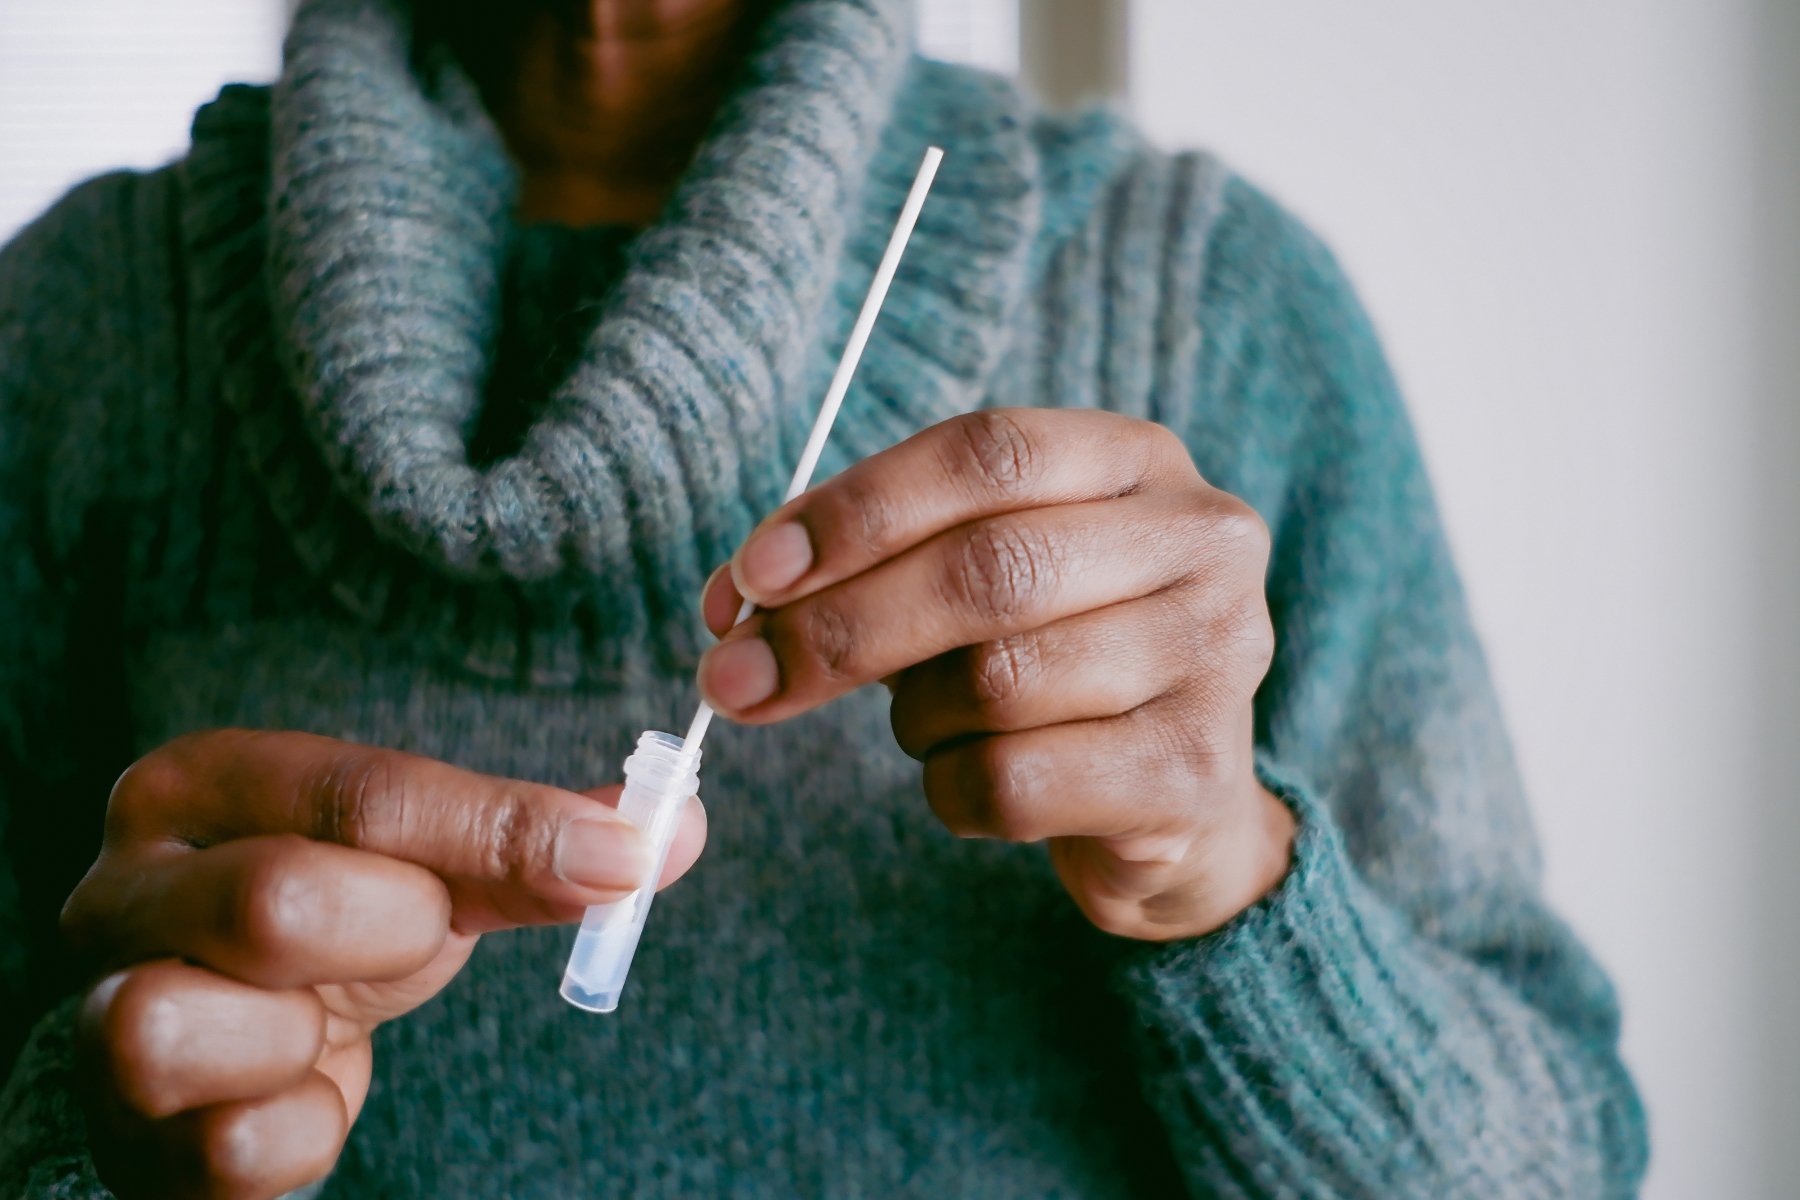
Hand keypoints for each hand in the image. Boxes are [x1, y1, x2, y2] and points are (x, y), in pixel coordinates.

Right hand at [59, 730, 704, 1199]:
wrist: (220, 1054)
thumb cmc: (331, 933)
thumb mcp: (423, 869)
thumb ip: (532, 843)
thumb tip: (673, 828)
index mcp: (198, 788)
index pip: (361, 795)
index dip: (508, 830)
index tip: (623, 856)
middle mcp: (120, 891)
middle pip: (275, 900)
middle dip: (390, 934)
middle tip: (411, 941)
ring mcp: (98, 1015)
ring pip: (187, 1029)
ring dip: (307, 1039)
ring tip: (322, 1024)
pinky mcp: (121, 1137)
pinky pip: (229, 1147)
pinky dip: (304, 1130)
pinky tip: (306, 1092)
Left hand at [698, 409, 1292, 941]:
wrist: (1175, 804)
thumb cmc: (1051, 663)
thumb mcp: (970, 581)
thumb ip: (863, 566)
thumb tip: (737, 604)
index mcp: (1138, 459)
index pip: (988, 453)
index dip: (858, 509)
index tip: (755, 574)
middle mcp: (1200, 542)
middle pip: (990, 568)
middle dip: (841, 626)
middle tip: (738, 679)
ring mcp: (1215, 657)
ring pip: (999, 682)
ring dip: (916, 717)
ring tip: (926, 726)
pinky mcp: (1195, 774)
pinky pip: (1016, 782)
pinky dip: (951, 790)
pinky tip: (967, 784)